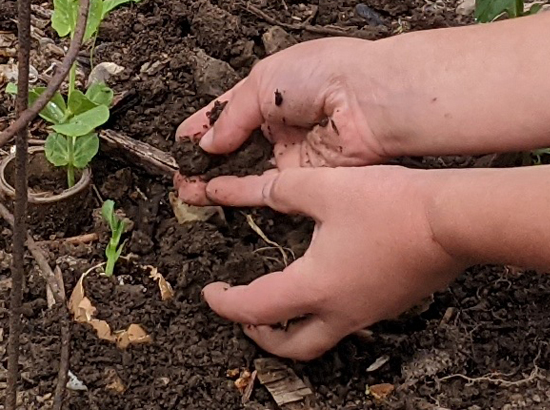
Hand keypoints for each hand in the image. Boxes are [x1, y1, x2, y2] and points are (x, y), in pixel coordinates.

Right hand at [175, 38, 390, 205]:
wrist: (370, 100)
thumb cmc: (322, 75)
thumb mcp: (262, 82)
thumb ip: (231, 117)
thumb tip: (208, 145)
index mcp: (269, 91)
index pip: (228, 112)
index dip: (203, 127)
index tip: (179, 143)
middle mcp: (278, 124)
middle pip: (234, 147)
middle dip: (204, 161)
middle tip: (179, 175)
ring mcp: (290, 152)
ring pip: (244, 171)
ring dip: (213, 181)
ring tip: (185, 190)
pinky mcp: (302, 178)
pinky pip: (264, 188)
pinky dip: (236, 192)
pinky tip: (210, 194)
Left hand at [200, 166, 464, 359]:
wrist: (456, 220)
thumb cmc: (391, 205)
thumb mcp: (324, 189)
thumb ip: (279, 191)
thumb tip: (246, 191)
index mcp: (314, 288)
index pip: (254, 308)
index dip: (224, 303)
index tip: (210, 292)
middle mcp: (340, 312)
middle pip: (291, 348)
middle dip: (260, 336)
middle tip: (245, 313)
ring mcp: (369, 313)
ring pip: (320, 340)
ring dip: (292, 330)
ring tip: (278, 303)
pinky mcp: (389, 304)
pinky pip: (347, 323)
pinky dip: (322, 315)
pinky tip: (323, 285)